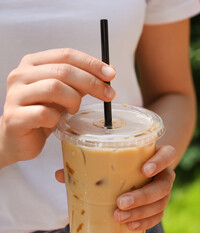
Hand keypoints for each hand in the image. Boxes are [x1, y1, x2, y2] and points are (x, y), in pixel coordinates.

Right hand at [0, 48, 115, 163]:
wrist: (19, 138)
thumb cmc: (43, 111)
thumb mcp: (64, 92)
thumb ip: (80, 81)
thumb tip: (108, 74)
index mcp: (33, 63)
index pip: (66, 54)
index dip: (91, 63)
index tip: (111, 74)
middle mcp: (21, 75)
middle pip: (64, 71)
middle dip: (91, 82)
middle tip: (108, 95)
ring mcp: (15, 96)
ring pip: (54, 88)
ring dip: (73, 100)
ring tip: (74, 109)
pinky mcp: (14, 118)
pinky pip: (44, 113)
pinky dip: (57, 118)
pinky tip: (56, 121)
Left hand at [54, 145, 176, 230]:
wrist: (138, 171)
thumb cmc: (123, 163)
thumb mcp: (111, 159)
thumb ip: (89, 164)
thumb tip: (60, 174)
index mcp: (156, 155)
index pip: (168, 154)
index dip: (160, 162)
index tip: (144, 170)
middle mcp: (163, 174)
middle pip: (163, 185)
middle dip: (143, 195)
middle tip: (121, 202)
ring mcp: (163, 191)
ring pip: (160, 203)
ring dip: (140, 212)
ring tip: (119, 217)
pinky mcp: (159, 206)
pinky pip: (157, 216)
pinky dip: (144, 222)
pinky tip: (130, 225)